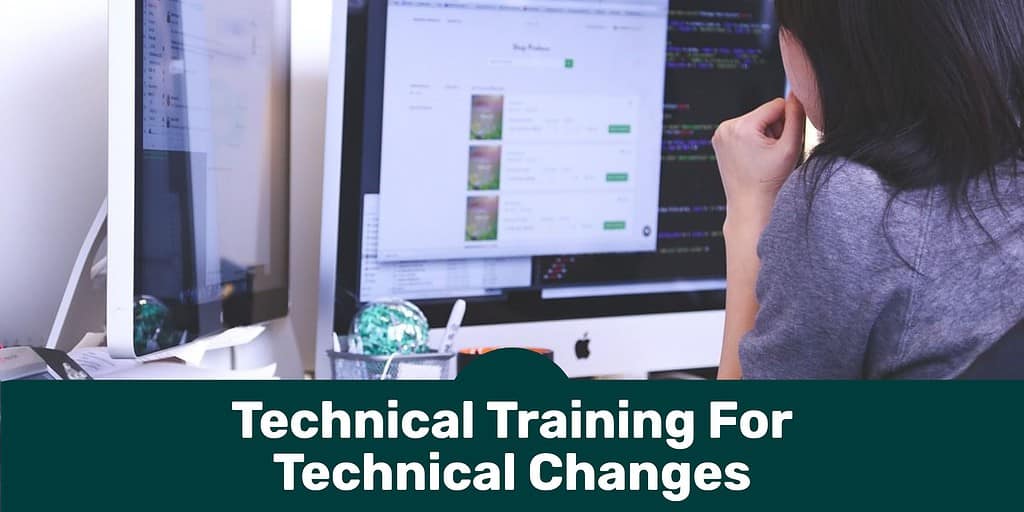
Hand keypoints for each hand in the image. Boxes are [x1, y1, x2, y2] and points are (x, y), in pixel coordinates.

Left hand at [712, 95, 805, 232]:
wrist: (750, 205)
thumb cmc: (770, 181)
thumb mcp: (790, 147)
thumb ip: (797, 116)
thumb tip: (797, 93)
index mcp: (741, 126)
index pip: (777, 105)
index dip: (788, 122)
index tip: (784, 142)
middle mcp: (726, 127)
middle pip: (764, 113)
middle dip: (774, 129)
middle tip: (772, 154)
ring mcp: (720, 134)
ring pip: (755, 121)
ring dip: (764, 134)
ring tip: (763, 157)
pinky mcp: (719, 141)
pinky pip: (744, 130)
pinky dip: (753, 139)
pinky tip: (753, 157)